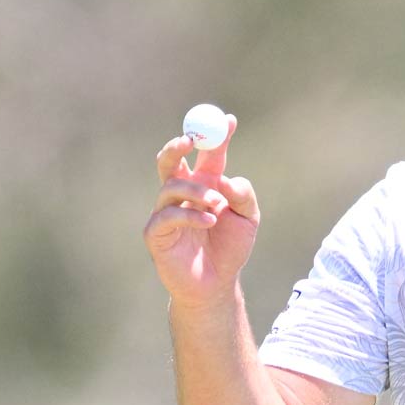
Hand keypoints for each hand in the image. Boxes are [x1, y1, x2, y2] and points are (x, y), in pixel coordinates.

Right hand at [143, 116, 260, 305]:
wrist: (217, 284)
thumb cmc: (230, 249)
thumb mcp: (248, 218)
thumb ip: (243, 194)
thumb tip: (226, 179)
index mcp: (204, 185)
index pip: (207, 154)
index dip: (215, 135)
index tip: (228, 120)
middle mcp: (182, 194)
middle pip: (171, 160)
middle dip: (178, 145)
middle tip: (190, 140)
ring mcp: (165, 211)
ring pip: (173, 185)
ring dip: (197, 191)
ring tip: (217, 205)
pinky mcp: (156, 232)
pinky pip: (168, 214)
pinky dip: (191, 214)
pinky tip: (210, 223)